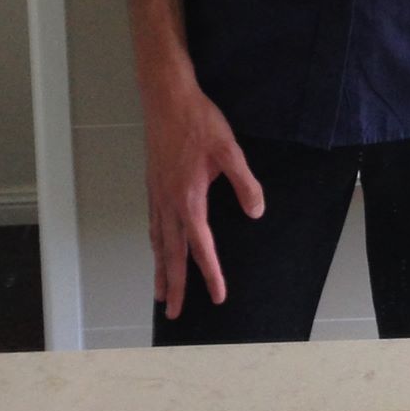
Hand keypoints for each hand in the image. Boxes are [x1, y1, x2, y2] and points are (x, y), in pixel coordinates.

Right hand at [142, 79, 263, 319]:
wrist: (166, 97)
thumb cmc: (198, 122)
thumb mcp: (230, 151)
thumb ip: (244, 184)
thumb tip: (256, 212)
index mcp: (189, 199)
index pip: (201, 247)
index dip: (210, 274)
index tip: (217, 296)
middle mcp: (169, 202)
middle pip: (171, 254)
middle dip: (174, 285)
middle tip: (173, 313)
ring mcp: (157, 194)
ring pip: (158, 241)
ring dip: (160, 269)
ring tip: (159, 292)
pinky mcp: (153, 184)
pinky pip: (153, 224)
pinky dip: (155, 244)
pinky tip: (158, 247)